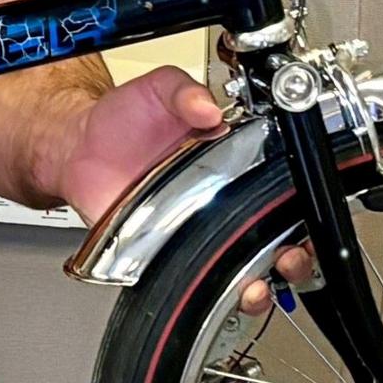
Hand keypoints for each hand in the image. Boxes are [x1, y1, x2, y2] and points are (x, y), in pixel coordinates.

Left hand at [52, 62, 314, 313]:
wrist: (79, 144)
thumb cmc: (124, 116)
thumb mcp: (160, 89)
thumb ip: (184, 92)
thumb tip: (208, 107)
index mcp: (233, 162)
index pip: (282, 192)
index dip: (300, 212)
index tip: (303, 220)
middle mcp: (220, 201)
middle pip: (274, 241)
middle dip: (292, 258)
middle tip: (288, 257)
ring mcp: (195, 230)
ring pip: (241, 270)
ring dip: (256, 287)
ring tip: (254, 287)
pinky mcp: (165, 251)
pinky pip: (191, 279)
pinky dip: (203, 293)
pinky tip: (208, 291)